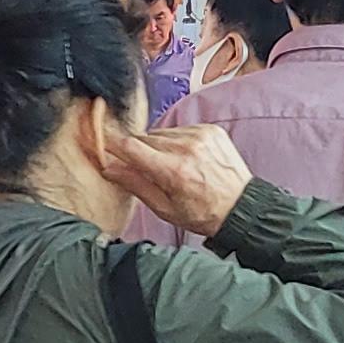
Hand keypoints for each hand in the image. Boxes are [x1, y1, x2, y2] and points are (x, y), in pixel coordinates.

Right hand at [93, 108, 252, 238]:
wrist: (240, 207)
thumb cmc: (202, 213)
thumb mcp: (164, 208)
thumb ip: (135, 184)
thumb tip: (108, 168)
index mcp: (173, 171)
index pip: (131, 146)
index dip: (113, 144)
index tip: (103, 143)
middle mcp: (186, 148)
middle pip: (144, 138)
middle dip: (139, 151)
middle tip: (148, 169)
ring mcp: (200, 136)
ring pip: (161, 132)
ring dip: (158, 146)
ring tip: (172, 166)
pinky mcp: (210, 129)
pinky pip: (180, 129)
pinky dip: (177, 141)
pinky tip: (187, 158)